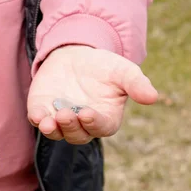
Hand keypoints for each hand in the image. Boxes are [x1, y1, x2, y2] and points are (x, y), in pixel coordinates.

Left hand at [27, 45, 158, 143]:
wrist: (74, 56)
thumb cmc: (103, 67)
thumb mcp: (123, 71)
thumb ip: (136, 84)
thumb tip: (153, 97)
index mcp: (104, 119)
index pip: (100, 127)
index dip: (94, 123)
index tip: (88, 114)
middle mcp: (81, 124)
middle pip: (77, 135)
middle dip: (71, 127)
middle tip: (66, 114)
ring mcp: (60, 119)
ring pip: (56, 133)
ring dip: (53, 130)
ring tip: (49, 121)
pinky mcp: (42, 110)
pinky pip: (38, 120)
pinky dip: (37, 120)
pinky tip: (37, 115)